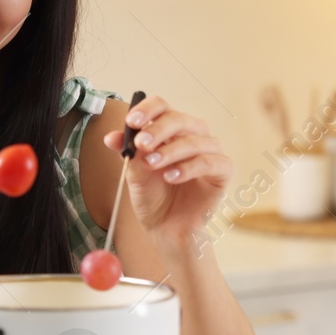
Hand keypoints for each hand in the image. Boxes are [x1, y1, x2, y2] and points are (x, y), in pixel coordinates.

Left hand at [103, 95, 232, 244]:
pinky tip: (170, 177)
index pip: (162, 107)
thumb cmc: (153, 197)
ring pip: (194, 141)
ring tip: (152, 165)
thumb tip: (112, 137)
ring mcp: (210, 151)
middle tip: (141, 143)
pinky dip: (188, 168)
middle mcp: (192, 135)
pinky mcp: (223, 170)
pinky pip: (210, 162)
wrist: (165, 227)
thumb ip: (128, 153)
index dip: (147, 109)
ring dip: (170, 151)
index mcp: (170, 130)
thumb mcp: (133, 173)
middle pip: (179, 119)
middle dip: (158, 130)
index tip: (131, 121)